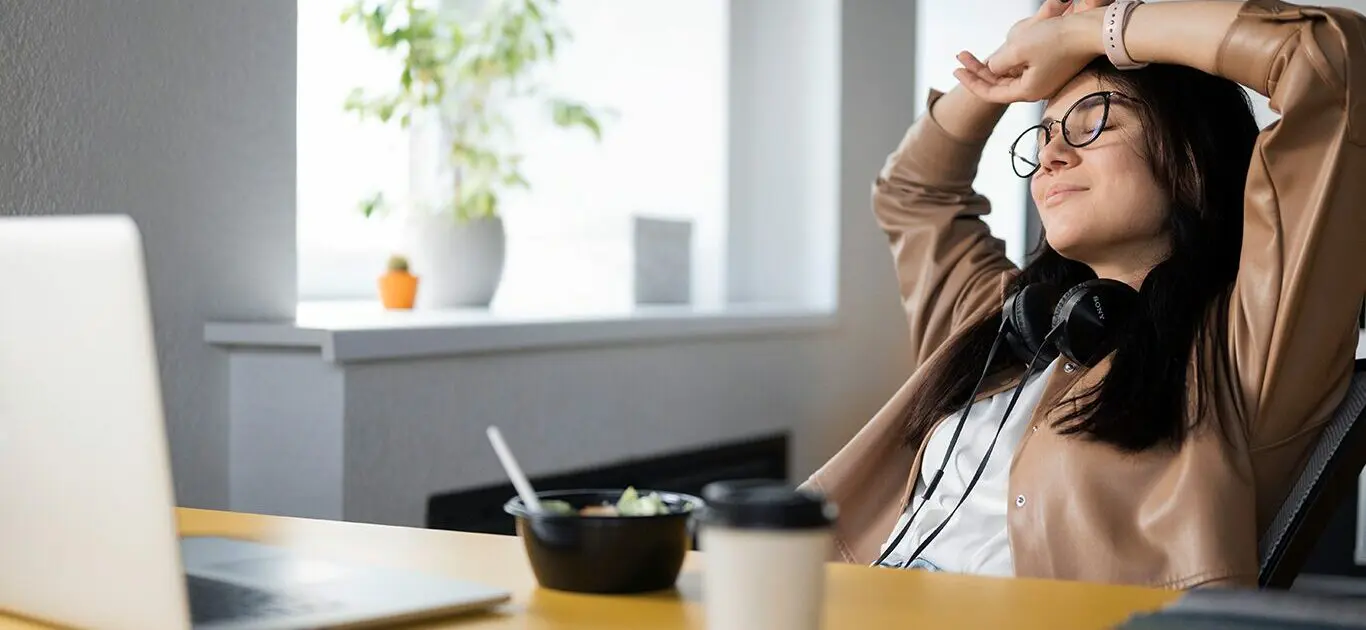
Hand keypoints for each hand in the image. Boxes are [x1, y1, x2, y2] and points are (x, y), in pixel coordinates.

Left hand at [953, 0, 1111, 103]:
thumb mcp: (1018, 49)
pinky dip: (1007, 63)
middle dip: (977, 70)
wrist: (1091, 30)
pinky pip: (1023, 69)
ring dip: (991, 66)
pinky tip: (998, 55)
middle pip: (998, 84)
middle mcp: (1036, 90)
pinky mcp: (1052, 69)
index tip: (956, 69)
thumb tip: (993, 68)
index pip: (991, 93)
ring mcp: (1045, 80)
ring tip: (972, 57)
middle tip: (960, 57)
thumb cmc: (1057, 39)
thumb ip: (999, 63)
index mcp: (1027, 91)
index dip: (971, 82)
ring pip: (1010, 76)